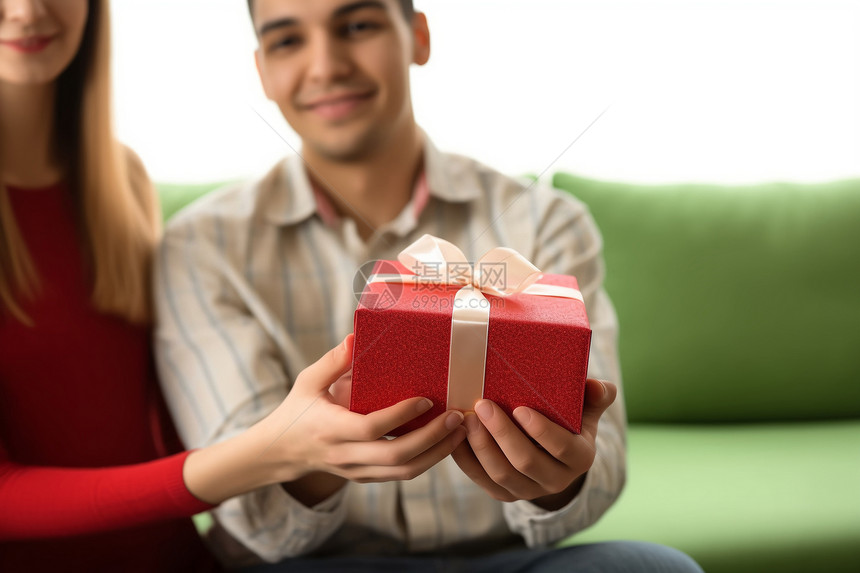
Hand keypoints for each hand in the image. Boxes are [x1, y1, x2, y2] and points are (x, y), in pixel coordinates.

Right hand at [255, 334, 465, 491]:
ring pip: (404, 472)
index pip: (371, 427)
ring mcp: (356, 470)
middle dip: (432, 439)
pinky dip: (427, 461)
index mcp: (331, 429)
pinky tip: (445, 443)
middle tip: (456, 417)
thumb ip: (332, 362)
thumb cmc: (297, 410)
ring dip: (437, 454)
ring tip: (460, 432)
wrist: (281, 452)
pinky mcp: (365, 477)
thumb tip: (355, 338)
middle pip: (396, 456)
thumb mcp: (308, 381)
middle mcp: (345, 455)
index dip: (401, 416)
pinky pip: (401, 475)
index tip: (426, 400)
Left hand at [451, 379, 616, 509]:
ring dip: (481, 445)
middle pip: (525, 462)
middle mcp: (556, 480)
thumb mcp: (587, 411)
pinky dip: (466, 458)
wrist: (555, 459)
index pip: (562, 447)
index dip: (541, 430)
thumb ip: (595, 397)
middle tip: (483, 405)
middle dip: (502, 433)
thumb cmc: (570, 424)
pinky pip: (481, 479)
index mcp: (580, 458)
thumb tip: (598, 386)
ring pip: (501, 474)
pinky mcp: (504, 494)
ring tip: (468, 418)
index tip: (520, 408)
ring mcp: (528, 491)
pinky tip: (457, 435)